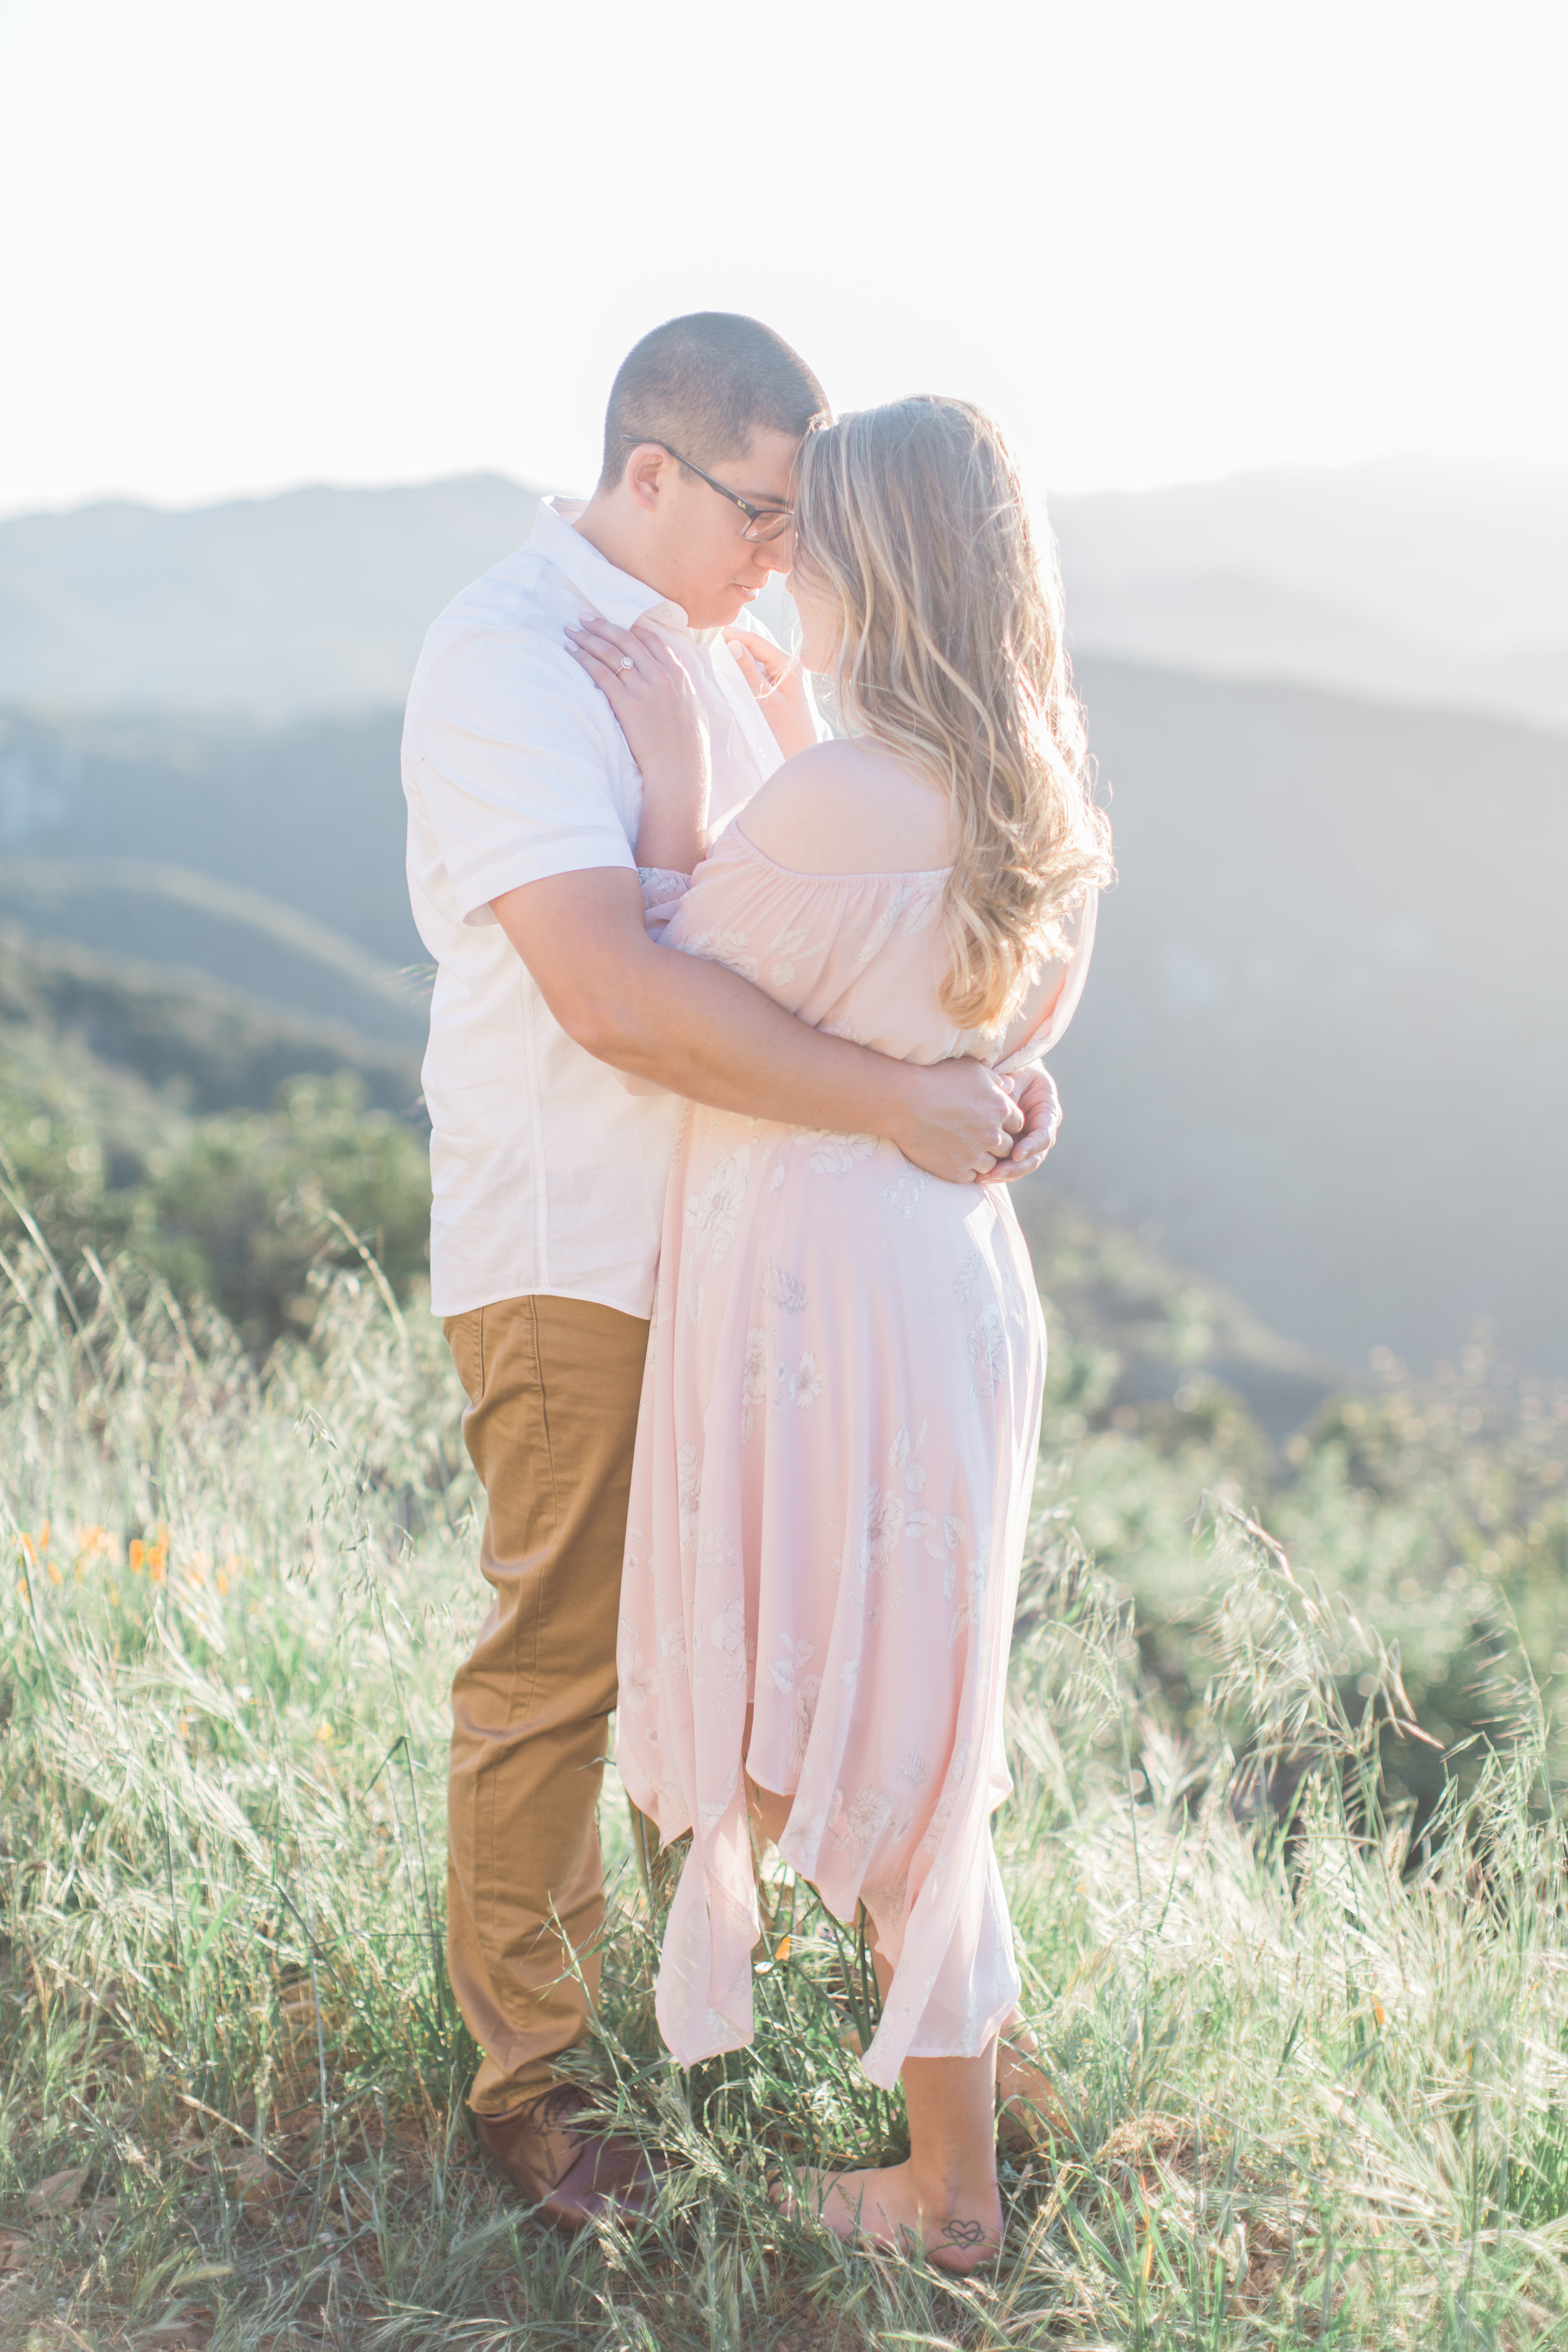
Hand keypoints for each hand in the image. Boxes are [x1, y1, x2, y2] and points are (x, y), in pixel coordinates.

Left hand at [567, 614, 709, 869]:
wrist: (680, 769)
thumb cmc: (687, 746)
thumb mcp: (693, 709)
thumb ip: (681, 689)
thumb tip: (674, 681)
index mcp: (677, 674)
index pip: (650, 639)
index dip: (629, 628)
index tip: (614, 624)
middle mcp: (660, 675)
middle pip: (626, 639)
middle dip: (602, 625)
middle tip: (583, 618)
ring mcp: (643, 687)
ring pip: (610, 652)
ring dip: (587, 638)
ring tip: (571, 630)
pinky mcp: (626, 703)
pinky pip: (600, 673)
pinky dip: (583, 659)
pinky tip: (571, 653)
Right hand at [721, 628, 817, 758]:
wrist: (800, 756)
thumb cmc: (788, 733)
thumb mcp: (766, 701)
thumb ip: (749, 673)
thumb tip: (733, 645)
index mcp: (788, 665)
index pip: (756, 641)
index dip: (733, 636)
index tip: (710, 634)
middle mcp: (786, 666)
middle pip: (754, 647)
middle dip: (732, 644)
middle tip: (706, 642)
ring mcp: (780, 677)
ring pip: (753, 660)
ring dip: (734, 657)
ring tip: (712, 655)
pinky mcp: (774, 688)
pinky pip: (754, 673)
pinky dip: (739, 671)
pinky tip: (725, 671)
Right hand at [890, 1057, 1024, 1184]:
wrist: (904, 1103)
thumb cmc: (937, 1079)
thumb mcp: (972, 1069)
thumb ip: (996, 1080)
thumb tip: (1010, 1086)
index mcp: (1000, 1110)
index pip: (1018, 1124)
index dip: (1006, 1123)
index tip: (992, 1121)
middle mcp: (992, 1135)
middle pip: (1008, 1147)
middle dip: (998, 1143)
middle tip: (980, 1137)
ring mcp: (975, 1155)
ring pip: (991, 1165)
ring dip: (983, 1159)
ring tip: (966, 1150)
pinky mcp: (956, 1171)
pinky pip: (971, 1177)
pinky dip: (966, 1170)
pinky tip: (954, 1158)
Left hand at [977, 1065, 1061, 1185]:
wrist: (1005, 1074)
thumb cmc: (1011, 1070)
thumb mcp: (1014, 1076)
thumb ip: (1009, 1092)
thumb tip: (1001, 1104)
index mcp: (1048, 1112)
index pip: (1044, 1135)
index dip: (1032, 1146)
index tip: (1017, 1154)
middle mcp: (1041, 1131)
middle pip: (1035, 1156)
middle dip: (1017, 1167)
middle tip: (998, 1172)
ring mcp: (1027, 1142)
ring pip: (1021, 1165)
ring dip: (1005, 1173)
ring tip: (986, 1177)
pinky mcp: (1012, 1148)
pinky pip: (1007, 1164)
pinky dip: (996, 1171)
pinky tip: (980, 1176)